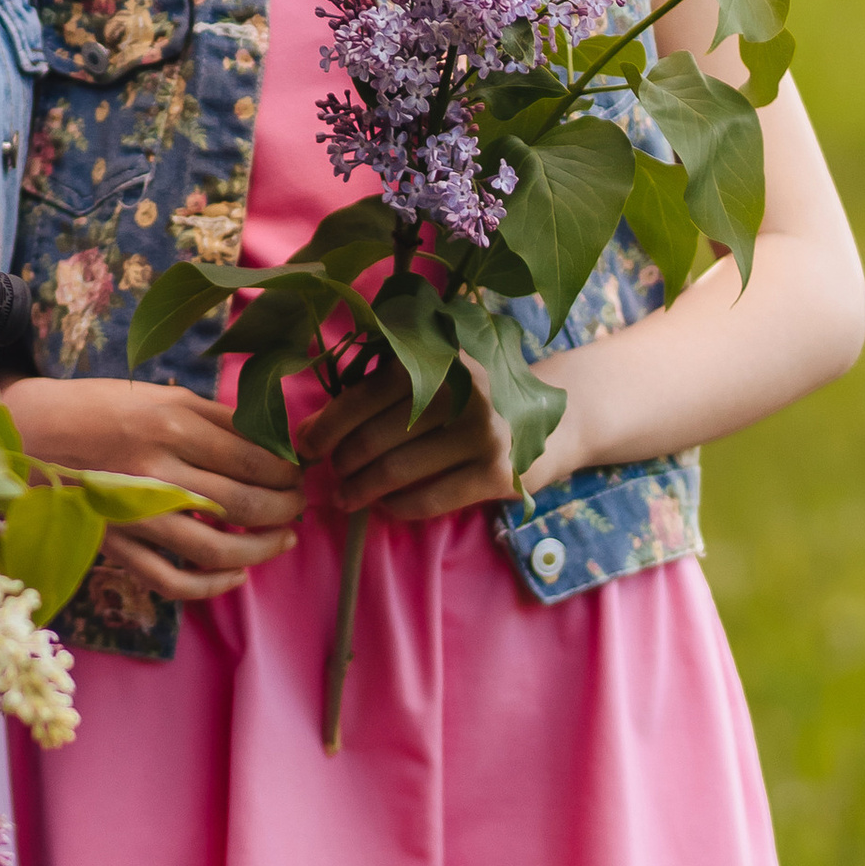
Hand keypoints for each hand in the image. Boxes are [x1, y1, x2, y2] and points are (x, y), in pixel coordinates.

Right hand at [2, 375, 308, 596]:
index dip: (288, 469)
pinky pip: (172, 580)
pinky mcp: (116, 544)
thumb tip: (272, 439)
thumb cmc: (95, 407)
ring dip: (262, 548)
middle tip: (299, 504)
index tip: (301, 471)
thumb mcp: (155, 395)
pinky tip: (235, 576)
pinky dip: (211, 586)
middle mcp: (155, 469)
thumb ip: (212, 416)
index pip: (253, 455)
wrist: (24, 432)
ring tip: (283, 538)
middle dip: (285, 507)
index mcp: (169, 422)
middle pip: (245, 501)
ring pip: (216, 548)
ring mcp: (134, 513)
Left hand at [311, 357, 550, 520]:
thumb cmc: (476, 396)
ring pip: (396, 471)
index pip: (364, 395)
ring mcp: (483, 432)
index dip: (327, 425)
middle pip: (374, 438)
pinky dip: (398, 507)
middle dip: (342, 462)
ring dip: (361, 490)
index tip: (306, 446)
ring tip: (347, 497)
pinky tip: (385, 506)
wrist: (559, 419)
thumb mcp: (437, 375)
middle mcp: (461, 390)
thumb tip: (308, 428)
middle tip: (331, 474)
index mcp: (437, 358)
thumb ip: (382, 388)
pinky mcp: (498, 473)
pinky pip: (429, 499)